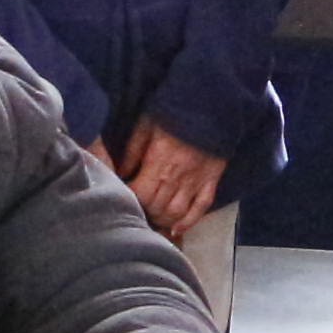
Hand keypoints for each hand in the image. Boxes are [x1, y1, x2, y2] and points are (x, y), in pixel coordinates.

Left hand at [114, 123, 226, 240]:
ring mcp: (196, 180)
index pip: (140, 194)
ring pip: (177, 212)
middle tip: (137, 208)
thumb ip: (132, 150)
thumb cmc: (173, 113)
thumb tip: (121, 172)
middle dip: (144, 212)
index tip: (124, 196)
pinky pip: (201, 207)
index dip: (130, 199)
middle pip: (157, 207)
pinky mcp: (211, 180)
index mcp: (159, 161)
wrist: (210, 104)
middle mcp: (178, 175)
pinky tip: (177, 229)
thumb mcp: (145, 124)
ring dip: (163, 220)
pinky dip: (189, 222)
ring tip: (153, 218)